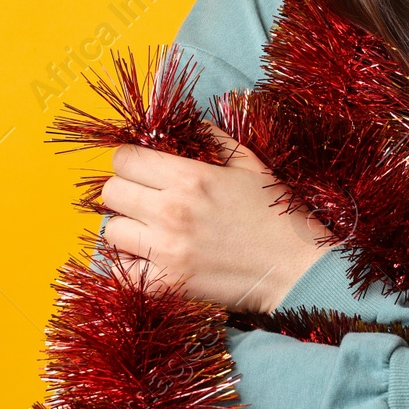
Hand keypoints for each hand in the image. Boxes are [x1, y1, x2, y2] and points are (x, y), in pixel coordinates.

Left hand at [98, 123, 332, 313]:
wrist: (298, 270)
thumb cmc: (278, 215)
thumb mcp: (252, 166)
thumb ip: (216, 140)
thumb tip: (192, 124)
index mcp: (191, 177)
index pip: (124, 158)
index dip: (130, 160)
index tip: (142, 168)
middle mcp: (171, 211)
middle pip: (111, 191)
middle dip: (126, 190)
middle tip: (145, 198)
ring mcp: (166, 250)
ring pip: (111, 231)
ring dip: (127, 228)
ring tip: (150, 230)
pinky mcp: (166, 284)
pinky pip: (121, 270)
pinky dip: (130, 264)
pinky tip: (149, 258)